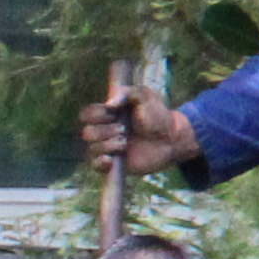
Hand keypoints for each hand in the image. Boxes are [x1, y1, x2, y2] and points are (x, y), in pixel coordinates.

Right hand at [82, 84, 200, 178]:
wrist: (171, 138)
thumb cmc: (157, 115)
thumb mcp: (145, 97)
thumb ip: (128, 93)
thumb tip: (109, 103)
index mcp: (107, 115)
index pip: (87, 114)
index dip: (97, 114)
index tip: (113, 112)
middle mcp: (104, 131)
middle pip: (87, 133)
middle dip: (105, 131)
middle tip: (124, 129)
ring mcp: (107, 148)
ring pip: (92, 149)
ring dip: (108, 144)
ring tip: (125, 142)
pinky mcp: (113, 163)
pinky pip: (95, 165)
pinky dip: (101, 162)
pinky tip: (112, 159)